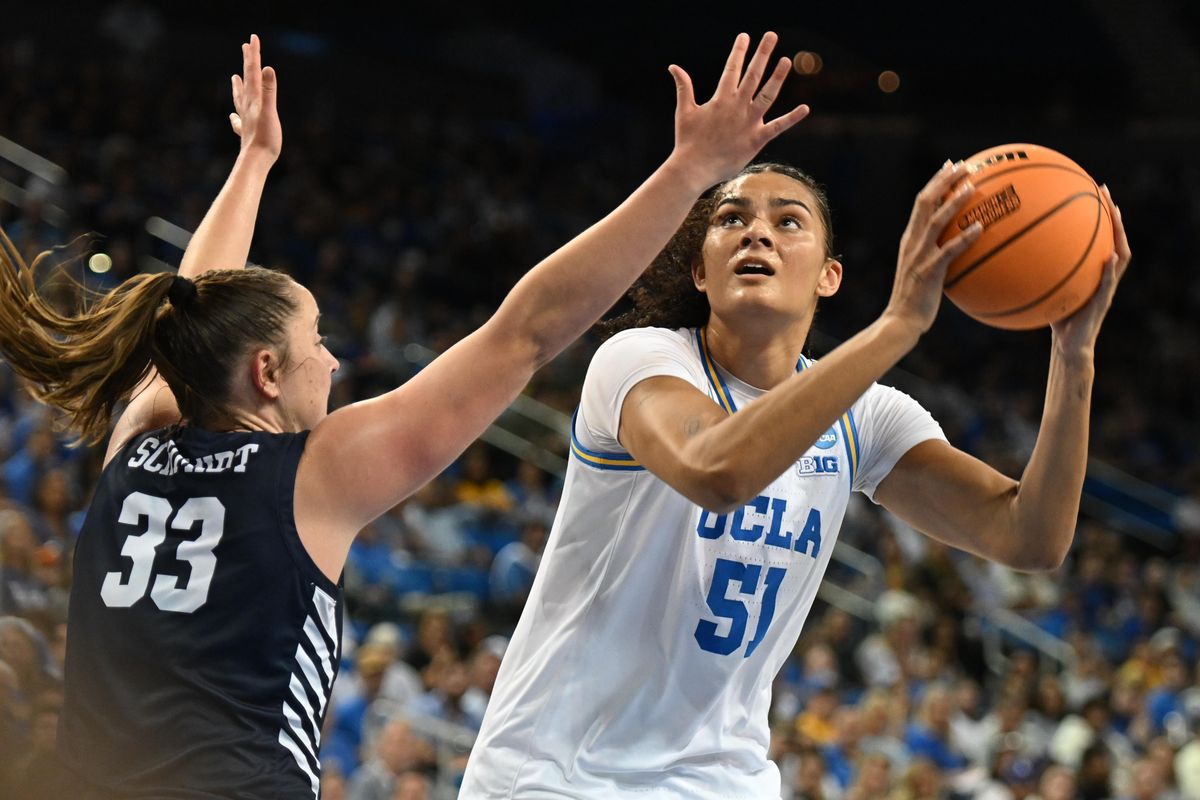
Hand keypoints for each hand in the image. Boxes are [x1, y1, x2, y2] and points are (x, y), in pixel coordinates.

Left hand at [229, 34, 280, 163]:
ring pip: (240, 98)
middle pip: (247, 80)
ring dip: (238, 86)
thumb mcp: (270, 112)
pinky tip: (233, 117)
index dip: (254, 55)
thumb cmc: (265, 139)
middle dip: (247, 63)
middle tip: (245, 47)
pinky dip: (236, 115)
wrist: (255, 162)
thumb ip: (269, 90)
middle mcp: (247, 107)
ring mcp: (245, 119)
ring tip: (234, 77)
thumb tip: (268, 68)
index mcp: (254, 99)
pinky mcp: (246, 133)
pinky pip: (239, 120)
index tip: (253, 38)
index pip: (254, 72)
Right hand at [667, 32, 810, 190]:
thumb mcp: (684, 111)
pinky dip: (792, 118)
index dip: (739, 51)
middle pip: (753, 75)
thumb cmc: (688, 141)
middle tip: (772, 35)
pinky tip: (805, 108)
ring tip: (786, 60)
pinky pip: (778, 127)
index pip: (731, 69)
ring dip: (778, 77)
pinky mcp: (756, 140)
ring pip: (767, 95)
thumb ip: (683, 87)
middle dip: (762, 53)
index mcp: (721, 99)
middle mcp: (737, 107)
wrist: (693, 168)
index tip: (745, 36)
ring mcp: (748, 122)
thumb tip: (673, 67)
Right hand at [882, 161, 982, 336]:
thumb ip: (937, 253)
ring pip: (935, 221)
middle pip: (926, 202)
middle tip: (965, 164)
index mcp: (910, 238)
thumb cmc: (917, 299)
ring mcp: (919, 256)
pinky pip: (948, 251)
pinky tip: (980, 227)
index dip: (937, 181)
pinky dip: (964, 237)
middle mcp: (912, 242)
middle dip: (945, 180)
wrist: (901, 321)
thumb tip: (961, 244)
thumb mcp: (924, 269)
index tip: (952, 164)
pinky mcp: (928, 272)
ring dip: (954, 201)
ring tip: (973, 186)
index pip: (922, 202)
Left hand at [1050, 185, 1130, 354]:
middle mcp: (1102, 273)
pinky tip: (1110, 257)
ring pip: (1120, 255)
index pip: (1096, 235)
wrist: (1068, 345)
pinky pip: (1109, 283)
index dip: (1095, 213)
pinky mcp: (1104, 302)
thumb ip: (1033, 272)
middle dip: (1110, 213)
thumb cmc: (1053, 316)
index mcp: (1090, 268)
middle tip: (1103, 190)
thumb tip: (1004, 253)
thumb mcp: (1042, 289)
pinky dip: (1110, 270)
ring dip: (1119, 234)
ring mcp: (1106, 286)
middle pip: (1112, 237)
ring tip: (1115, 214)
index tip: (1089, 189)